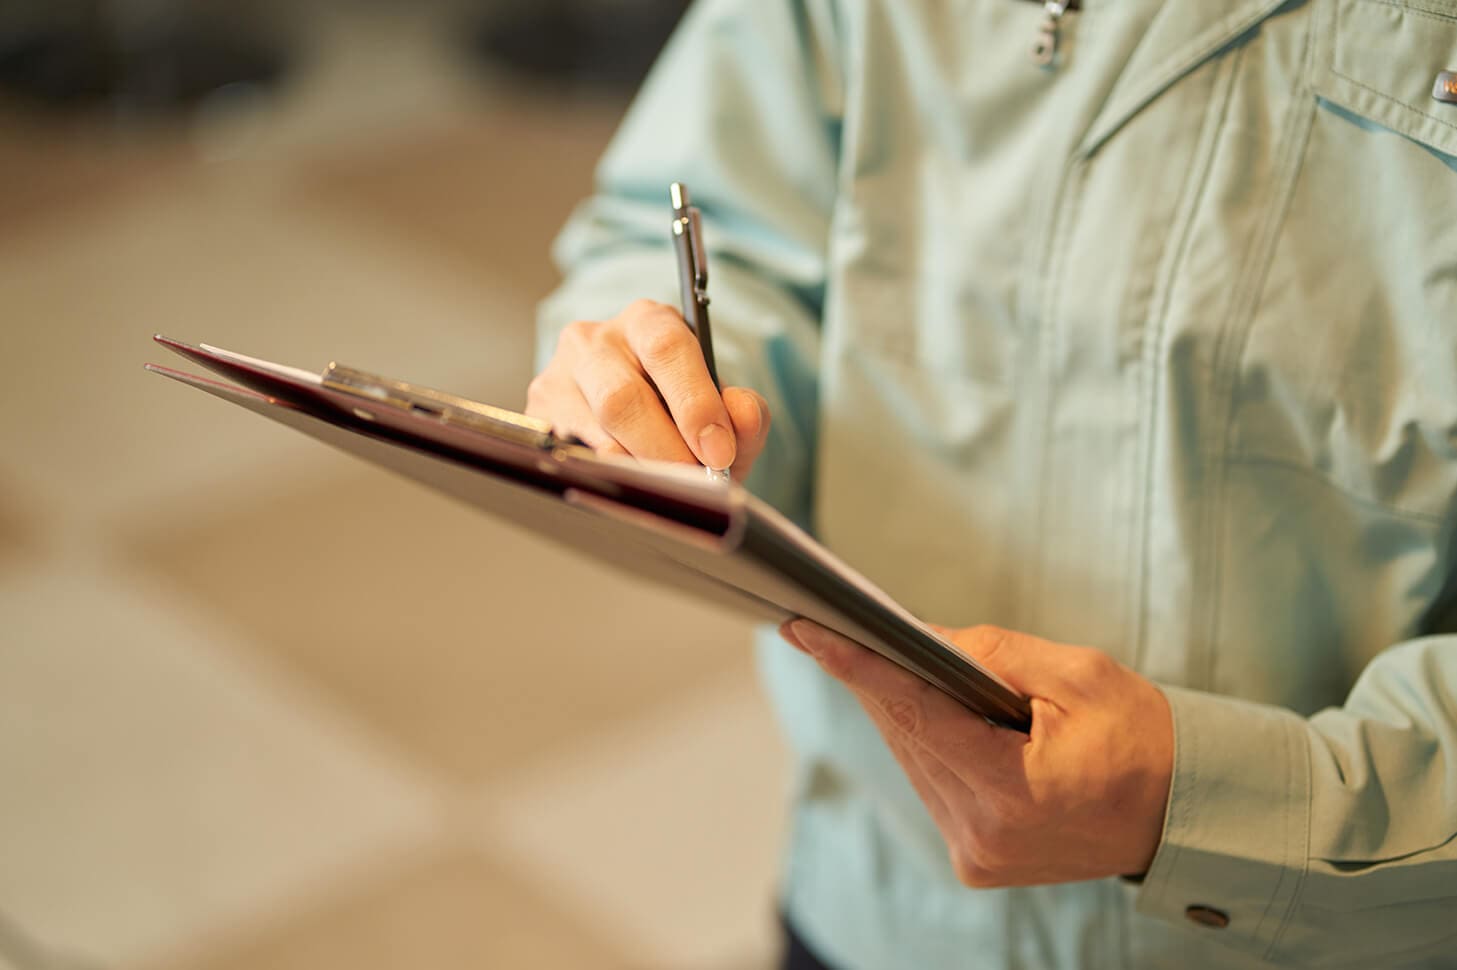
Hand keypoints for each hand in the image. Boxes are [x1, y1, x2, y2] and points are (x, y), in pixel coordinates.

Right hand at [527, 299, 770, 477]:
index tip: (718, 452)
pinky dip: (607, 478)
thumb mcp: (722, 413)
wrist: (637, 428)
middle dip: (664, 449)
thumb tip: (742, 412)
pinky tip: (630, 487)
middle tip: (692, 481)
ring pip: (593, 432)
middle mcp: (595, 339)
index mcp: (648, 322)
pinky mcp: (537, 414)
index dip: (695, 404)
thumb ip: (745, 414)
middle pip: (622, 397)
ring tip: (667, 487)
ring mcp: (558, 376)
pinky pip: (570, 455)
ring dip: (638, 468)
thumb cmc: (681, 415)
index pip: (667, 348)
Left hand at [779, 620, 1173, 885]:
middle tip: (838, 626)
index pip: (917, 714)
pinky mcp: (976, 860)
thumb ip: (994, 655)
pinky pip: (930, 783)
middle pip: (906, 735)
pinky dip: (925, 742)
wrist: (1179, 812)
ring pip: (912, 758)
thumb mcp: (1078, 675)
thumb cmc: (1139, 736)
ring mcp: (977, 853)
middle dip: (877, 678)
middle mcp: (984, 833)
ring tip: (881, 660)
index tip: (807, 631)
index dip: (858, 667)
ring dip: (900, 710)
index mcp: (1014, 791)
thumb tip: (921, 638)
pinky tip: (923, 708)